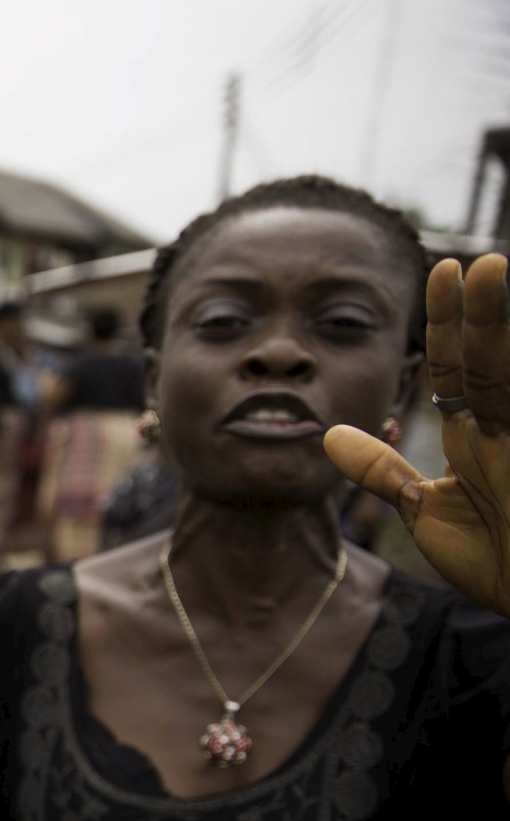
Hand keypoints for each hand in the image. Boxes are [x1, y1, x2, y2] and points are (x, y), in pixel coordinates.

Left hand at [327, 254, 509, 617]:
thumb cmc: (498, 558)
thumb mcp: (425, 510)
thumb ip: (382, 470)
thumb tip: (329, 436)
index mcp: (482, 433)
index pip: (461, 367)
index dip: (449, 323)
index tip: (437, 273)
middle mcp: (509, 428)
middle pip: (493, 359)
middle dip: (481, 313)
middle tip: (469, 262)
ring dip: (504, 330)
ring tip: (493, 274)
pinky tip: (509, 347)